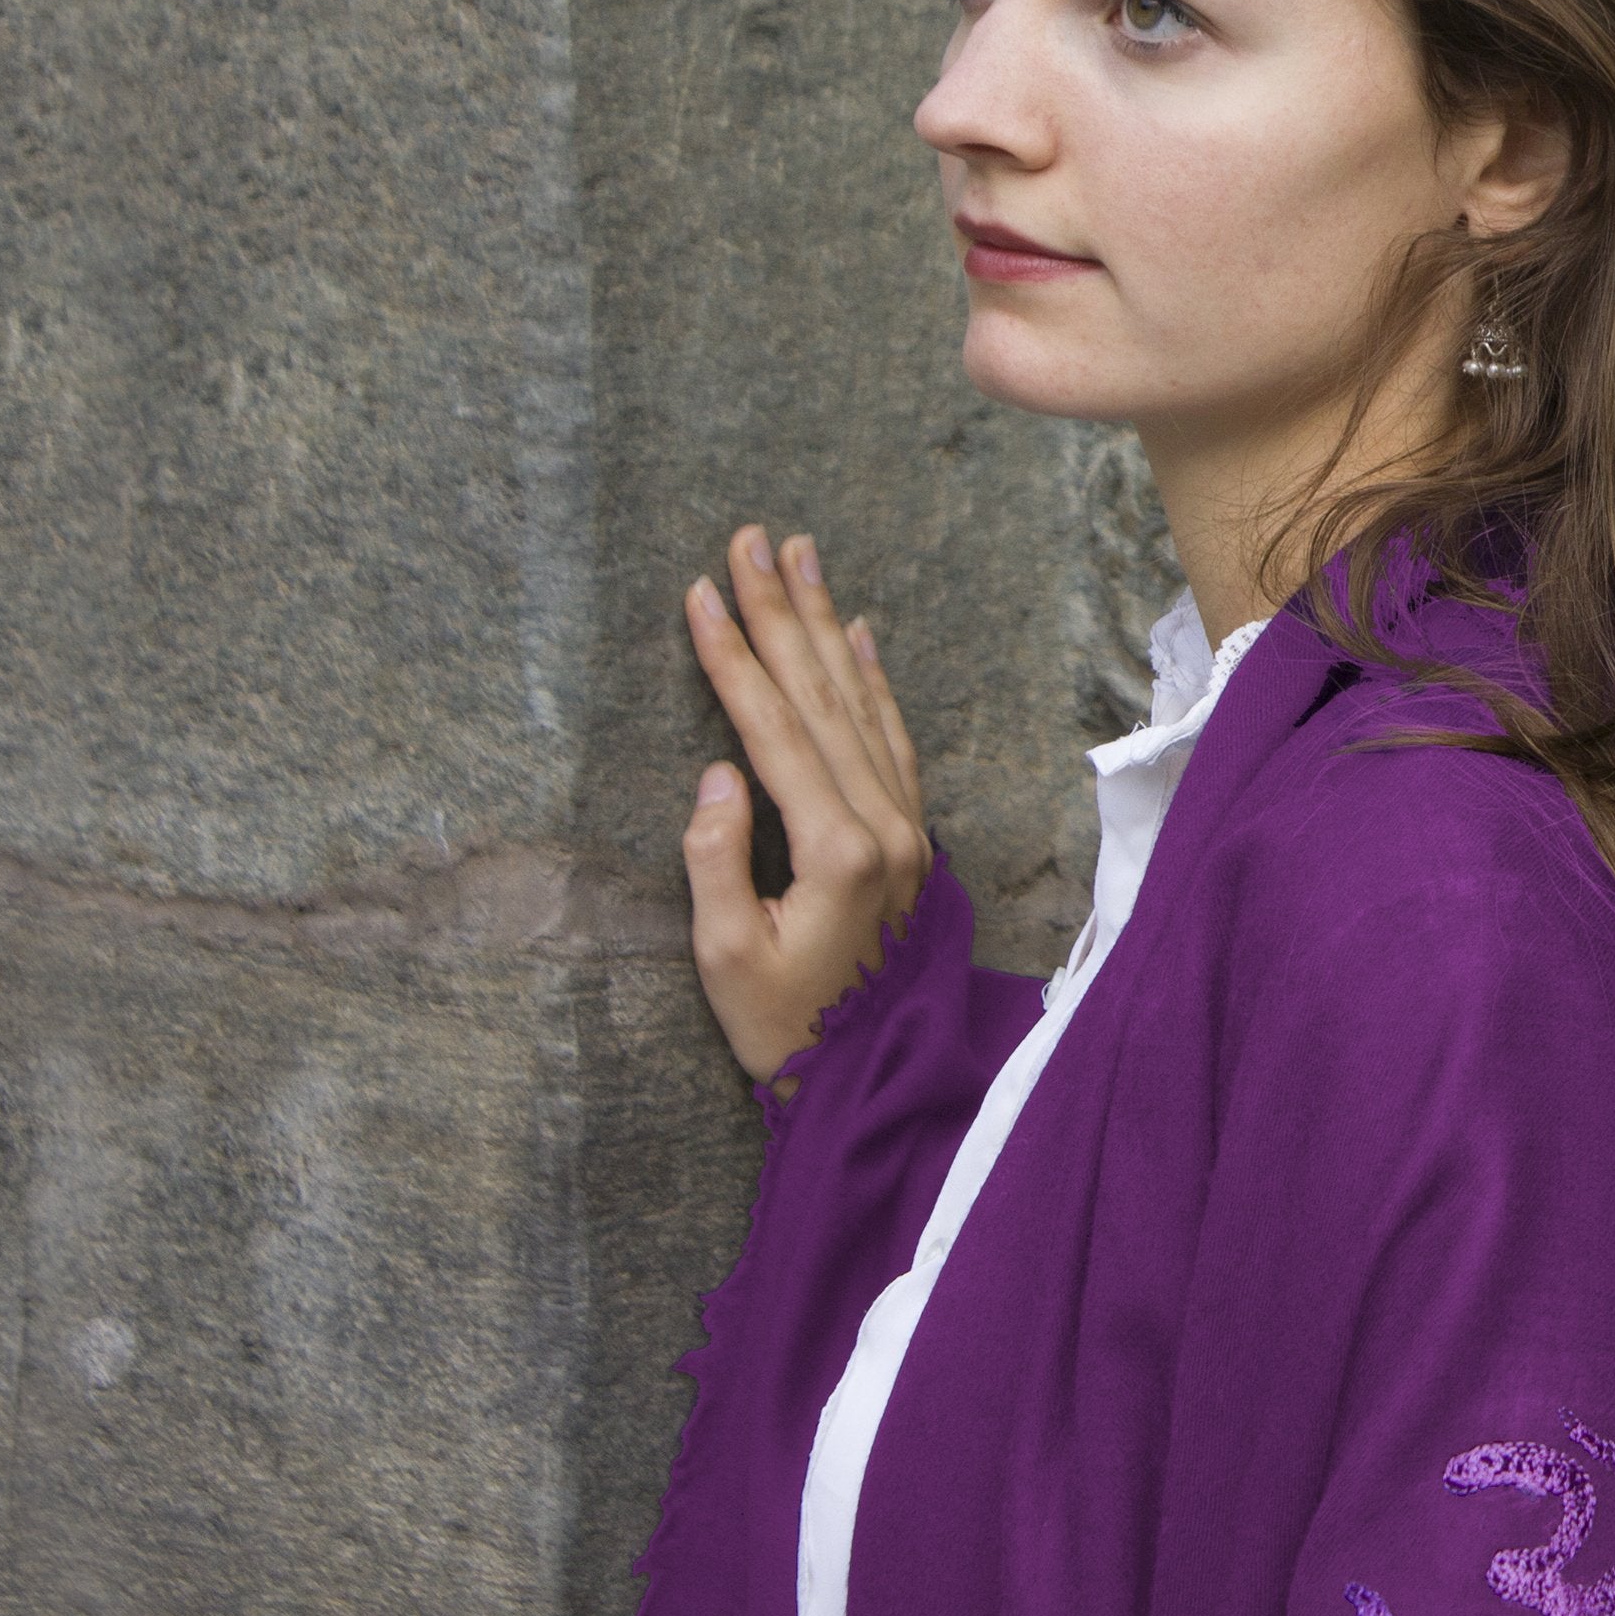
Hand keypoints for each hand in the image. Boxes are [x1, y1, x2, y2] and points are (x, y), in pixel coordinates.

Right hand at [680, 525, 930, 1082]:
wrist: (868, 1076)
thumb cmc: (783, 1025)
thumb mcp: (725, 956)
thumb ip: (717, 861)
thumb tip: (716, 774)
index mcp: (837, 851)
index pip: (775, 730)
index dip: (734, 658)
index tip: (701, 591)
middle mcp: (885, 826)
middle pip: (823, 698)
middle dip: (781, 614)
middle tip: (752, 539)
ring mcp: (907, 828)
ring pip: (861, 706)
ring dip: (827, 629)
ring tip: (802, 559)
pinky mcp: (912, 837)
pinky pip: (894, 740)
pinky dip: (874, 682)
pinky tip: (858, 635)